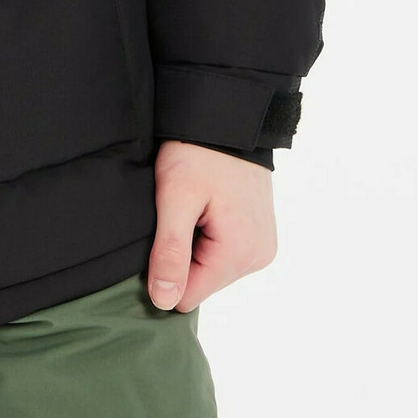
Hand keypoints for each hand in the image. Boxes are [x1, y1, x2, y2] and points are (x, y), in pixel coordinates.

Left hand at [146, 140, 276, 312]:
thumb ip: (170, 251)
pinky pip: (223, 252)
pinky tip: (203, 207)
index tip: (155, 236)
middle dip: (180, 255)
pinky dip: (206, 236)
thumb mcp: (175, 198)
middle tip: (175, 214)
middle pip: (201, 282)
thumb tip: (164, 301)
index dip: (163, 272)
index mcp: (240, 254)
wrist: (225, 116)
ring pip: (210, 268)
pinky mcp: (258, 234)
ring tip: (191, 207)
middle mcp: (258, 256)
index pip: (188, 296)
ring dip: (193, 244)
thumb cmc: (198, 152)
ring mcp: (262, 245)